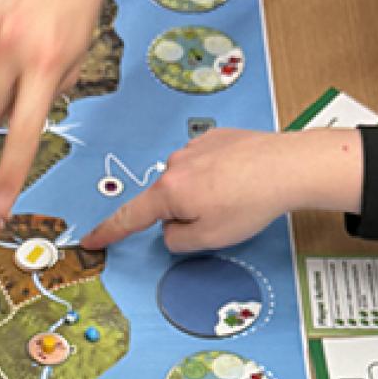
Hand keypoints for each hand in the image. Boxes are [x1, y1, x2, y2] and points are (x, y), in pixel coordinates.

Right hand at [82, 128, 363, 251]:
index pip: (130, 217)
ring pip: (188, 182)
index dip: (108, 232)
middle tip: (220, 218)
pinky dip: (218, 175)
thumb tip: (172, 228)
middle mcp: (175, 165)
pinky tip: (241, 179)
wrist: (286, 166)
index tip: (91, 240)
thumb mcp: (210, 238)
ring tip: (238, 196)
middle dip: (185, 213)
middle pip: (167, 200)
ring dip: (204, 192)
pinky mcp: (215, 138)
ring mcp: (194, 147)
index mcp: (168, 192)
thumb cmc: (250, 203)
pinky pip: (206, 164)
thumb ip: (179, 239)